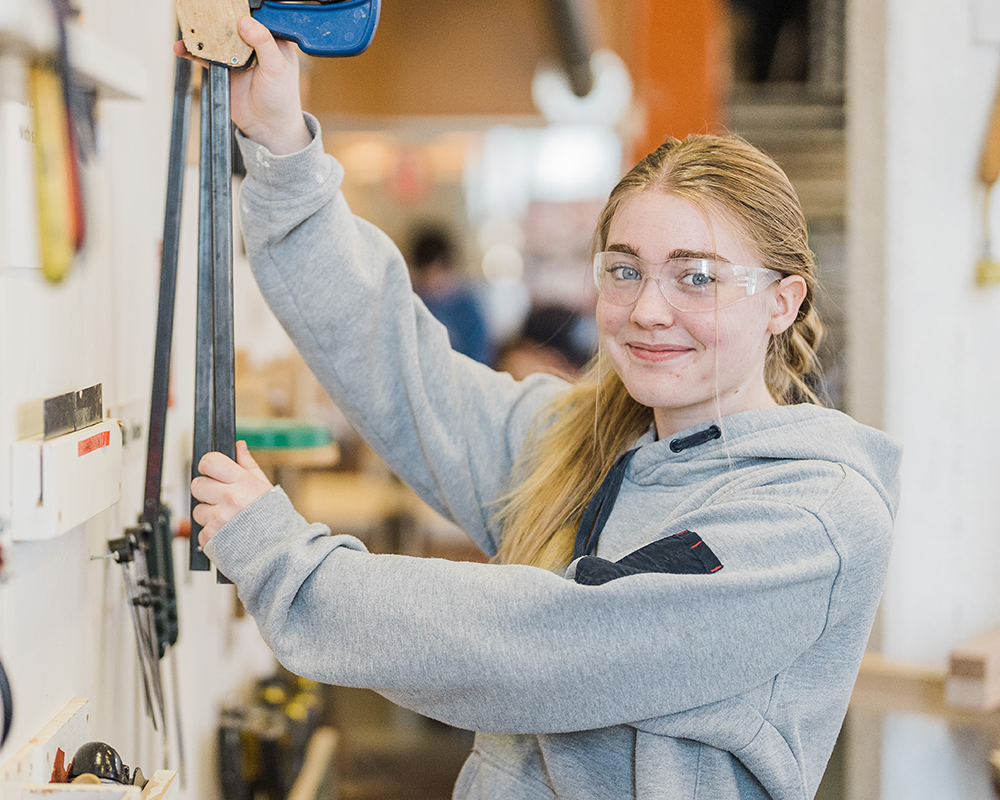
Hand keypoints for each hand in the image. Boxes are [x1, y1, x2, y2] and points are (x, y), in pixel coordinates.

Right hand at [173, 15, 310, 154]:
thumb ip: (263, 43)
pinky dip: (193, 50)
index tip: (231, 5)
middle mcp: (254, 42)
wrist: (268, 127)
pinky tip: (184, 47)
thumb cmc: (281, 99)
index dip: (245, 8)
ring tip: (191, 26)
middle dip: (219, 15)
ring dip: (203, 31)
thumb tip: (245, 22)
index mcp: (274, 38)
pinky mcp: (223, 66)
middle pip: (234, 20)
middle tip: (206, 10)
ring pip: (217, 35)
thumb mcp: (277, 68)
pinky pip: (205, 54)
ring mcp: (237, 54)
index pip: (259, 14)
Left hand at [192, 441, 272, 546]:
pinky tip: (226, 532)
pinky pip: (200, 530)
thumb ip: (248, 465)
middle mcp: (229, 498)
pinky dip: (211, 532)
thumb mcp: (265, 486)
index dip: (208, 466)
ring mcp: (218, 518)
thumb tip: (239, 446)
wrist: (278, 551)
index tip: (213, 472)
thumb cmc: (274, 519)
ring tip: (227, 518)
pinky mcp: (210, 537)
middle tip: (220, 498)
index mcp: (242, 482)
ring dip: (208, 514)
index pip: (209, 461)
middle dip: (206, 491)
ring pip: (197, 509)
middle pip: (197, 484)